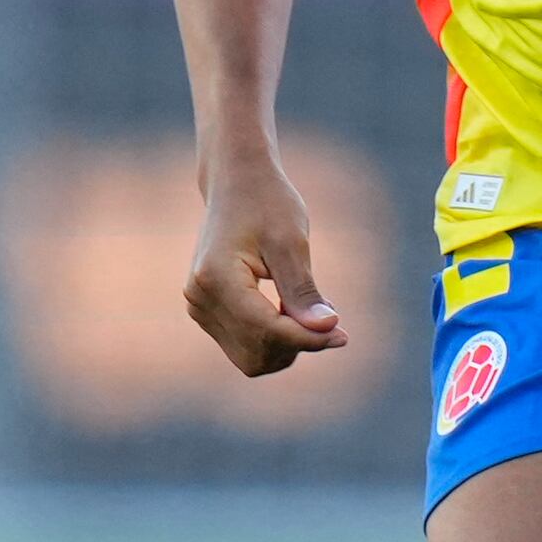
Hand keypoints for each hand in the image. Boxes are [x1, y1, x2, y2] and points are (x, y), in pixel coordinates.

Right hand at [183, 161, 346, 376]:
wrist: (237, 183)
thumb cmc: (267, 203)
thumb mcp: (291, 242)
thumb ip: (304, 290)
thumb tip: (327, 329)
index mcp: (216, 277)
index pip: (265, 330)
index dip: (307, 338)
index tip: (342, 334)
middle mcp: (200, 297)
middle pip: (256, 353)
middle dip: (296, 346)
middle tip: (329, 321)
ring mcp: (199, 306)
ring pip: (250, 358)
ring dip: (285, 347)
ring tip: (309, 312)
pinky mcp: (206, 311)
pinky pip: (244, 346)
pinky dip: (272, 340)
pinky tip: (291, 313)